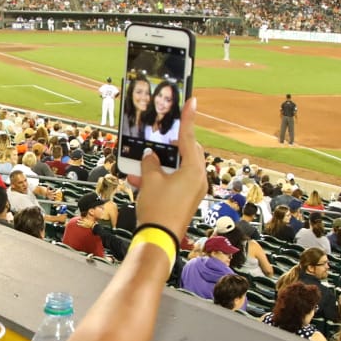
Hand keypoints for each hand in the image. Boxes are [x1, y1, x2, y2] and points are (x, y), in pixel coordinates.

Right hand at [131, 99, 207, 234]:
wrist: (159, 239)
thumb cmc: (157, 208)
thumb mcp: (150, 180)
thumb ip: (150, 163)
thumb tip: (150, 156)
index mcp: (194, 170)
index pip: (190, 138)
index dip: (188, 118)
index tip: (192, 101)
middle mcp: (199, 179)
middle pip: (188, 153)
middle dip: (172, 147)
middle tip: (162, 139)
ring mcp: (194, 191)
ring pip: (178, 169)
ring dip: (161, 166)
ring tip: (143, 165)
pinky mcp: (187, 201)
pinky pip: (175, 182)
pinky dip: (161, 179)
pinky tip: (141, 181)